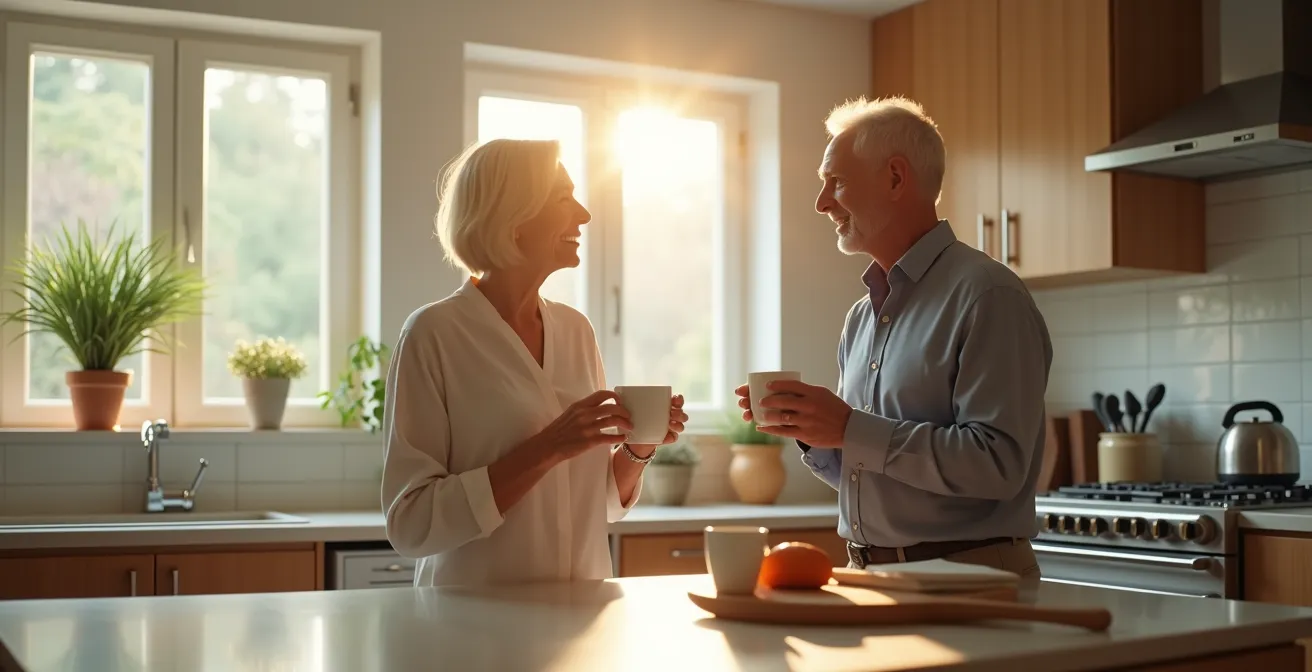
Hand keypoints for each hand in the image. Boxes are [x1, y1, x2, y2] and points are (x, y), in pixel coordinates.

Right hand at [534, 390, 632, 461]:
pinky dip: (619, 438)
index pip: (602, 394)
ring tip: (629, 427)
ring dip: (625, 423)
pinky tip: (623, 438)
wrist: (548, 446)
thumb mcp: (570, 414)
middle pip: (612, 407)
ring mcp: (587, 427)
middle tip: (628, 416)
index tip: (620, 401)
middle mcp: (585, 414)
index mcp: (580, 405)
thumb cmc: (559, 431)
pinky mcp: (590, 441)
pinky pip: (610, 437)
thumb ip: (584, 409)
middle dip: (624, 411)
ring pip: (613, 421)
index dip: (615, 396)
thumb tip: (600, 407)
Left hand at [626, 394, 688, 457]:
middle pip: (682, 413)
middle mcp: (671, 416)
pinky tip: (666, 436)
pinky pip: (674, 437)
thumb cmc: (635, 419)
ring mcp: (671, 428)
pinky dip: (671, 436)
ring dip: (678, 424)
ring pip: (681, 426)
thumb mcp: (633, 411)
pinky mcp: (668, 438)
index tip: (675, 399)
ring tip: (670, 424)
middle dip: (679, 413)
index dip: (679, 399)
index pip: (677, 400)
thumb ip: (630, 404)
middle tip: (672, 413)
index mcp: (665, 406)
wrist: (634, 438)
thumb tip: (618, 400)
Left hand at [737, 380, 852, 447]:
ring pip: (781, 417)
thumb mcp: (823, 394)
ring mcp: (806, 421)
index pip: (792, 386)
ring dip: (768, 415)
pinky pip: (784, 431)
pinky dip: (771, 429)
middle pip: (783, 401)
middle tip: (760, 401)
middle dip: (768, 401)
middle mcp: (809, 406)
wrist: (848, 428)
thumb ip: (806, 391)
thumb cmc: (834, 409)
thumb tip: (787, 388)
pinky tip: (762, 427)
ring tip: (760, 414)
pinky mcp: (804, 434)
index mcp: (814, 394)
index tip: (768, 385)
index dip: (777, 385)